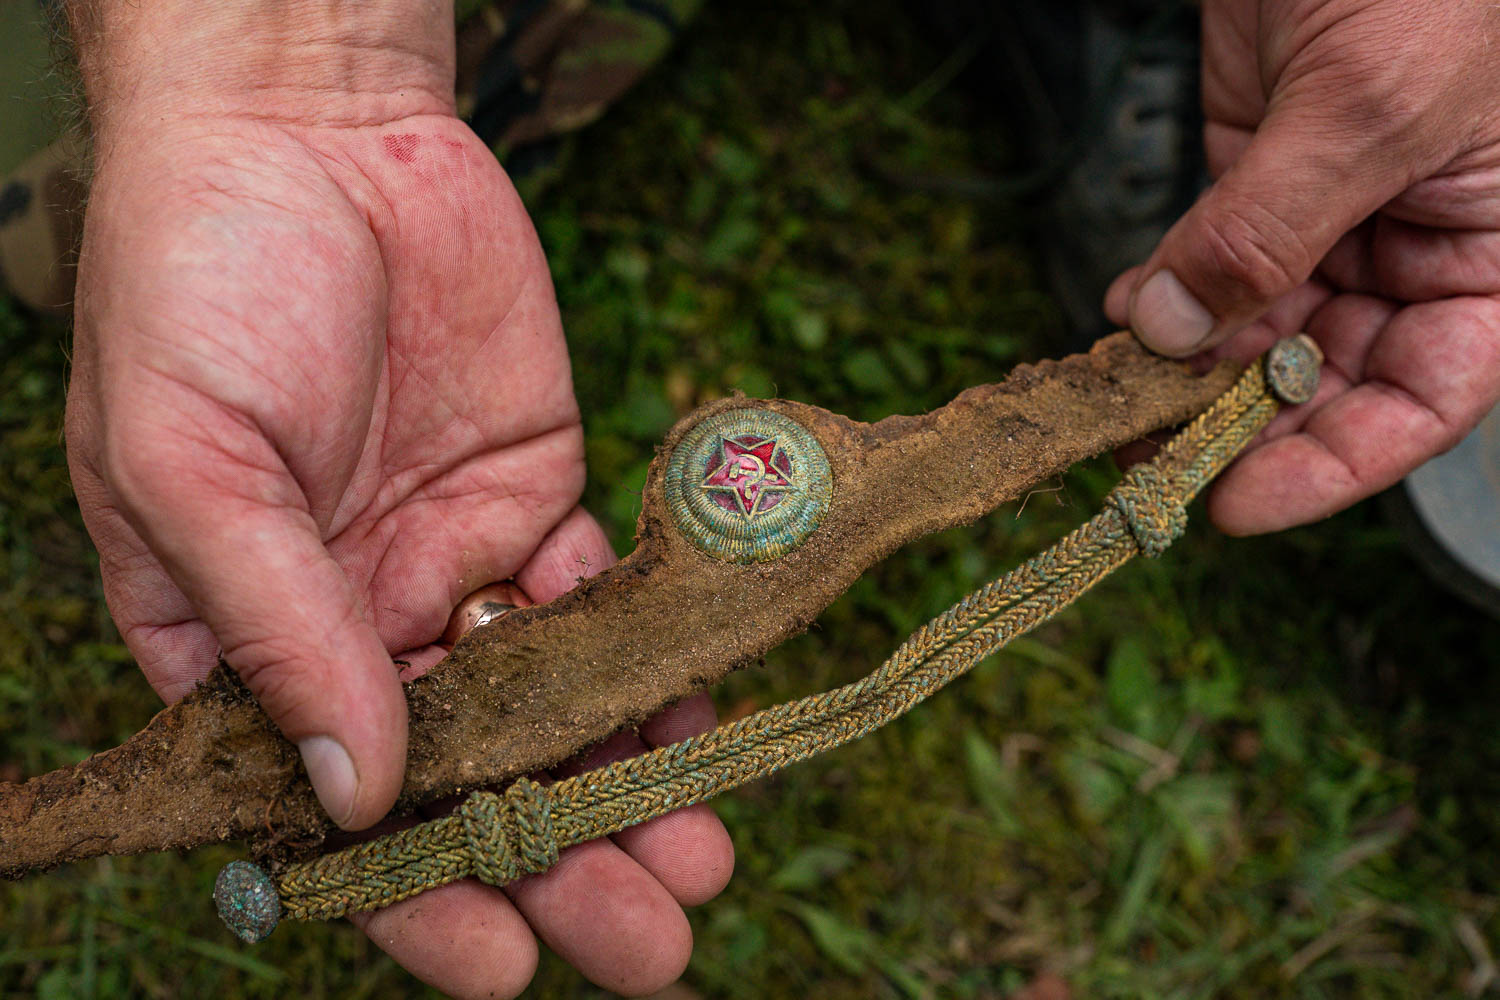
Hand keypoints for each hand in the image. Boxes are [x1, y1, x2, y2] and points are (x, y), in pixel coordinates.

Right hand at [60, 2, 729, 993]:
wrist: (311, 133)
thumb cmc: (199, 284)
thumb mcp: (190, 465)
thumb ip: (278, 631)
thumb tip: (352, 795)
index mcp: (252, 643)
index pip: (334, 807)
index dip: (412, 893)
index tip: (497, 962)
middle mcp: (361, 622)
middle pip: (470, 778)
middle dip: (557, 863)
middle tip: (648, 942)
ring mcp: (457, 562)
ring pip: (555, 705)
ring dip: (626, 780)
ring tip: (701, 857)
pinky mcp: (539, 492)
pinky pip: (602, 595)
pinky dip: (650, 653)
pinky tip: (696, 706)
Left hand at [1106, 0, 1499, 533]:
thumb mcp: (1370, 107)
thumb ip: (1271, 229)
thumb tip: (1172, 335)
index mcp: (1490, 255)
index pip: (1424, 397)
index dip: (1335, 464)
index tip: (1232, 503)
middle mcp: (1413, 249)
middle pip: (1324, 377)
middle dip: (1235, 421)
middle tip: (1145, 457)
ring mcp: (1328, 217)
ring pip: (1252, 331)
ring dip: (1183, 367)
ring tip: (1117, 392)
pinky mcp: (1252, 179)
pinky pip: (1204, 266)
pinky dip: (1159, 299)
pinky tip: (1121, 318)